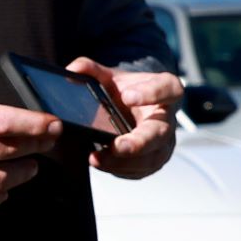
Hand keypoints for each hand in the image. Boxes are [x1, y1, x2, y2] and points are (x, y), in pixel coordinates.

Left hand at [66, 57, 181, 178]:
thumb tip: (72, 70)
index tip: (127, 97)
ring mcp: (163, 143)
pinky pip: (141, 171)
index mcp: (164, 90)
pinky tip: (102, 165)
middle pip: (161, 132)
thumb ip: (91, 69)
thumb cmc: (125, 90)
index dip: (152, 93)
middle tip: (117, 146)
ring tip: (98, 159)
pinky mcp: (152, 161)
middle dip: (139, 142)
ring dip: (125, 162)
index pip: (168, 88)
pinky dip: (121, 170)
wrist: (131, 108)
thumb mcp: (110, 76)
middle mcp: (167, 119)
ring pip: (152, 158)